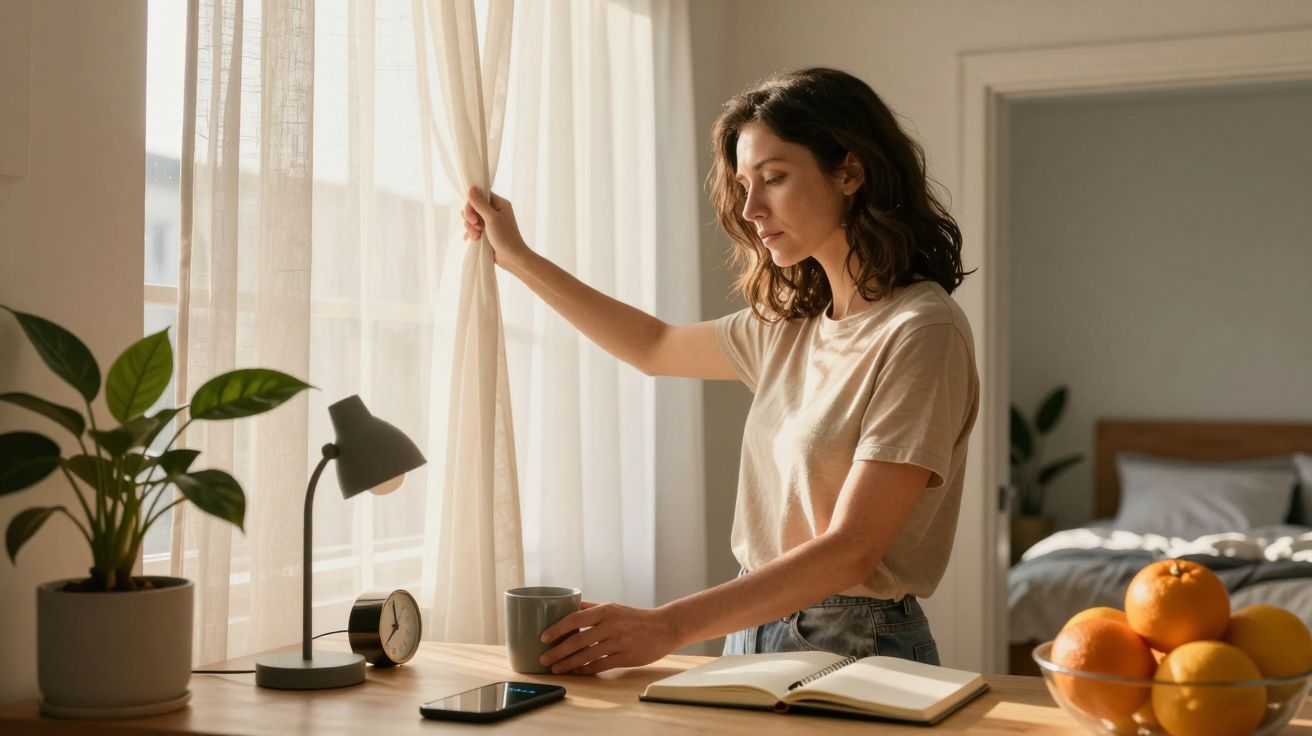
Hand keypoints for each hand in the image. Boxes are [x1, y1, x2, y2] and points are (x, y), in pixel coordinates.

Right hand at [463, 186, 531, 268]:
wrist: (512, 258)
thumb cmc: (505, 237)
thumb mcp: (492, 218)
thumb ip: (480, 204)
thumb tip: (471, 188)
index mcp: (499, 203)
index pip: (480, 195)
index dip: (472, 204)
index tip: (473, 216)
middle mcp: (494, 211)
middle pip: (473, 206)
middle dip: (470, 218)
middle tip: (477, 227)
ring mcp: (489, 222)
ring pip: (471, 218)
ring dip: (470, 227)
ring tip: (477, 236)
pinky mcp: (485, 232)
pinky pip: (472, 228)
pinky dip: (470, 233)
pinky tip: (471, 239)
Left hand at [538, 601, 682, 675]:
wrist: (665, 627)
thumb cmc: (636, 617)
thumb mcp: (615, 607)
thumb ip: (592, 608)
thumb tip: (569, 605)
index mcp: (606, 610)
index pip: (575, 619)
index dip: (557, 629)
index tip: (543, 637)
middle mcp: (611, 626)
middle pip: (578, 641)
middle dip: (557, 651)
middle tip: (544, 658)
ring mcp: (619, 643)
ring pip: (587, 656)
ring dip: (568, 664)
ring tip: (555, 668)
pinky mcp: (625, 658)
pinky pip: (600, 666)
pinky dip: (585, 670)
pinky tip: (576, 672)